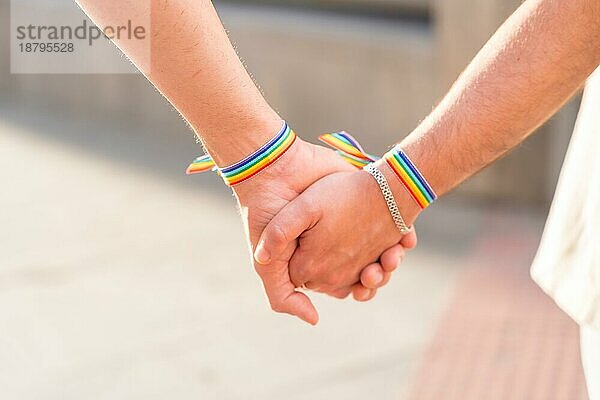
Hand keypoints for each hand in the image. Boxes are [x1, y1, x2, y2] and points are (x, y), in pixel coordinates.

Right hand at [233, 139, 406, 324]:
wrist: (276, 170)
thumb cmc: (268, 217)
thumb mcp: (267, 264)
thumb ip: (282, 296)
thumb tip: (315, 320)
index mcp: (319, 262)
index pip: (351, 287)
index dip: (363, 288)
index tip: (366, 281)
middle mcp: (337, 245)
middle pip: (373, 273)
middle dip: (382, 274)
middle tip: (379, 268)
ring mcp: (353, 224)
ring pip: (387, 254)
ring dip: (395, 259)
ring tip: (392, 254)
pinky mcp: (365, 202)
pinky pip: (395, 226)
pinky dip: (406, 237)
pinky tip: (406, 237)